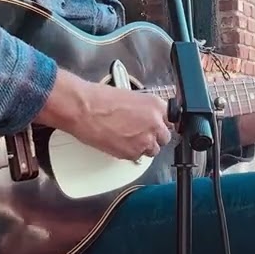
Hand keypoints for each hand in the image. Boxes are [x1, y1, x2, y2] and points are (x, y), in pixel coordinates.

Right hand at [37, 71, 171, 161]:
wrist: (84, 110)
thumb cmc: (99, 99)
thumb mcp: (129, 96)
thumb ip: (144, 109)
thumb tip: (146, 116)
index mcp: (155, 105)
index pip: (171, 120)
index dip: (161, 124)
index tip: (157, 126)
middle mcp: (154, 123)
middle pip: (165, 138)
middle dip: (154, 137)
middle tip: (140, 133)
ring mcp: (144, 140)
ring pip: (152, 150)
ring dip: (144, 146)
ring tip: (128, 139)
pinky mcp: (132, 154)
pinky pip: (137, 157)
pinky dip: (130, 153)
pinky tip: (119, 143)